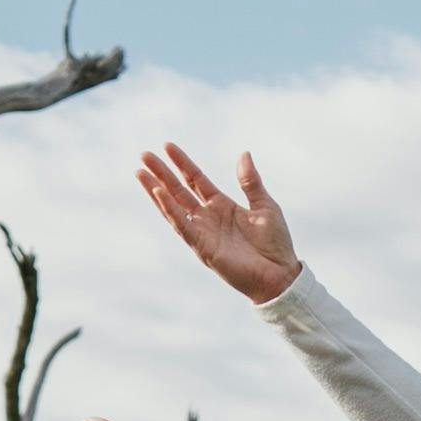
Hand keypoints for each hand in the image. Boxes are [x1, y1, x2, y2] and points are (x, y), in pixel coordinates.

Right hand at [134, 143, 301, 303]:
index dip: (182, 163)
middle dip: (161, 173)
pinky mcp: (202, 247)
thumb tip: (244, 154)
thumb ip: (250, 181)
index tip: (167, 146)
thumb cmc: (274, 243)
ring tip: (140, 172)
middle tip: (144, 155)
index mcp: (222, 205)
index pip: (195, 179)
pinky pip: (182, 226)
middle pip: (179, 190)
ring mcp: (202, 232)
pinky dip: (169, 210)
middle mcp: (208, 217)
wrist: (279, 274)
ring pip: (173, 206)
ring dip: (156, 189)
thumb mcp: (265, 205)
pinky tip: (158, 193)